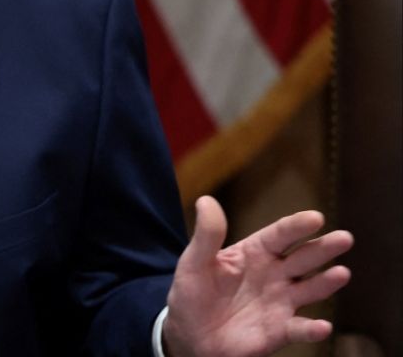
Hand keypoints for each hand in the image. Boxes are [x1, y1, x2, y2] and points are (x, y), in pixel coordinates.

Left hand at [162, 196, 351, 356]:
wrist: (191, 335)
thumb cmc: (194, 294)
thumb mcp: (194, 262)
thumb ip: (206, 235)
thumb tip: (206, 200)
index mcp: (256, 252)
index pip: (280, 235)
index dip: (297, 226)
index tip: (315, 218)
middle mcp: (275, 274)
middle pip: (303, 258)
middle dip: (323, 248)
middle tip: (344, 238)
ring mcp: (281, 302)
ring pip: (310, 289)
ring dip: (326, 282)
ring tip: (342, 273)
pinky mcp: (280, 330)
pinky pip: (299, 329)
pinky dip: (311, 329)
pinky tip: (322, 326)